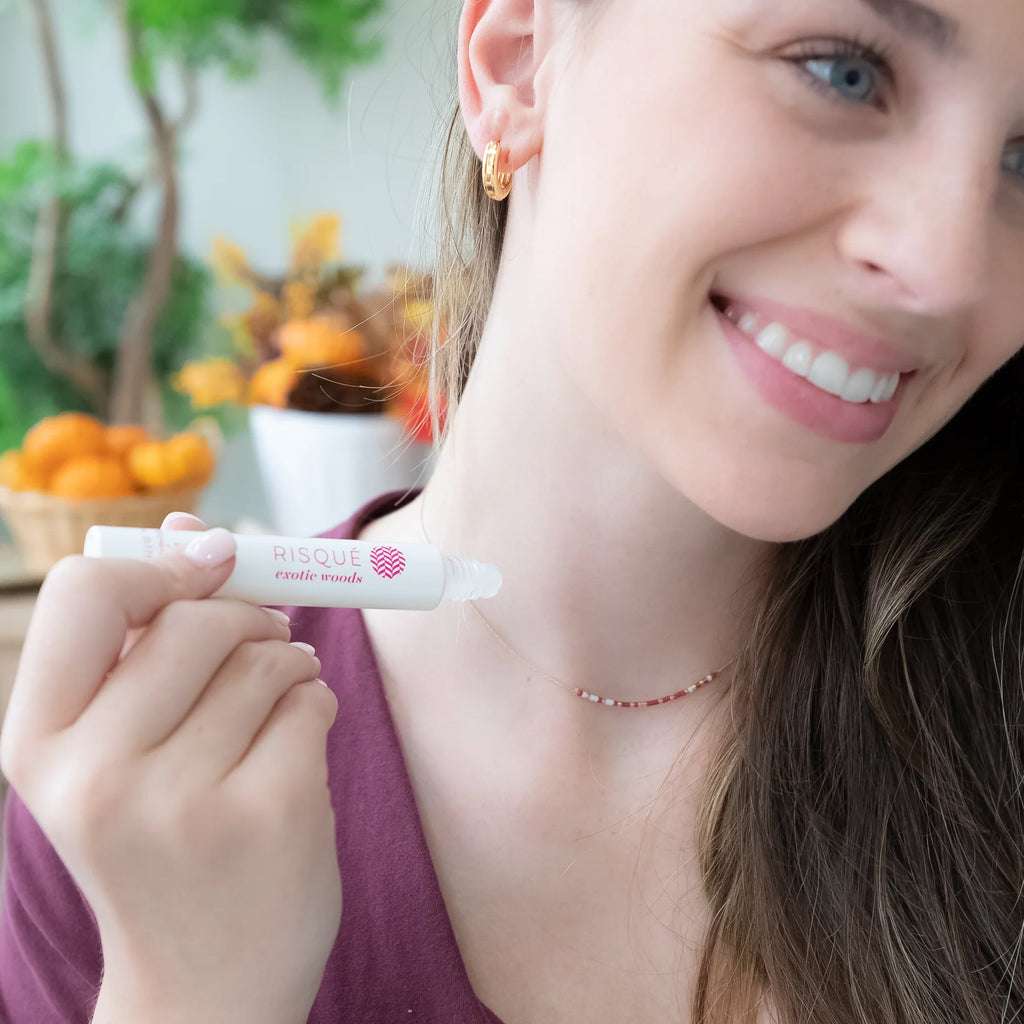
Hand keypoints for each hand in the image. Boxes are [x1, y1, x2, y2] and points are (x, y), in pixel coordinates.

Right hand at [0, 512, 340, 1023]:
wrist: (204, 986)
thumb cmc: (161, 845)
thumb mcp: (119, 749)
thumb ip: (145, 635)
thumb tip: (187, 526)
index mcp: (40, 744)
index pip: (85, 591)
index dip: (159, 567)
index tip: (208, 569)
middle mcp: (97, 774)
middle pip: (200, 618)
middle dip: (248, 617)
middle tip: (261, 643)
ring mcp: (184, 802)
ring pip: (269, 657)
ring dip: (288, 666)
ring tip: (272, 710)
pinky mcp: (269, 815)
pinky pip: (313, 702)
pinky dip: (316, 709)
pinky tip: (293, 756)